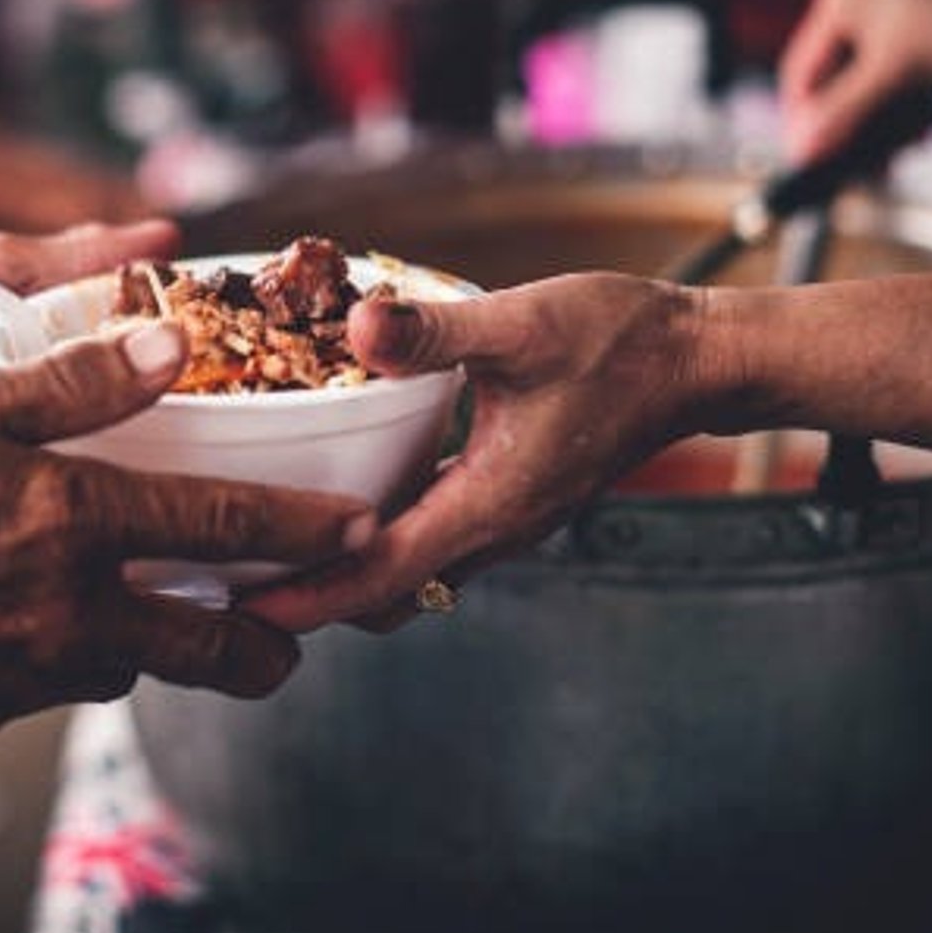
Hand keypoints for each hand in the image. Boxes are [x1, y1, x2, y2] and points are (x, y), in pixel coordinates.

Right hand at [0, 322, 372, 736]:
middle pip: (212, 647)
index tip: (361, 530)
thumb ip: (74, 380)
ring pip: (136, 666)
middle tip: (294, 632)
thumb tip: (171, 345)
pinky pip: (59, 682)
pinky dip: (78, 654)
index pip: (225, 526)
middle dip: (270, 645)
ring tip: (175, 614)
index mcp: (74, 520)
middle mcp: (70, 608)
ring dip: (168, 644)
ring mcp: (29, 671)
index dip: (304, 528)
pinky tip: (49, 618)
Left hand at [243, 276, 705, 632]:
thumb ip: (435, 330)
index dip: (306, 596)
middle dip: (311, 597)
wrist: (696, 360)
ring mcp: (504, 521)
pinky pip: (433, 542)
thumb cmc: (621, 342)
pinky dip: (380, 538)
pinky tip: (346, 491)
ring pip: (409, 575)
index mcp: (488, 503)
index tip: (242, 608)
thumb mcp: (521, 324)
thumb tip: (357, 325)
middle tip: (235, 577)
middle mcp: (493, 529)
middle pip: (383, 594)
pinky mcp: (509, 500)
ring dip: (345, 571)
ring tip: (272, 543)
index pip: (379, 575)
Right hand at [778, 0, 931, 162]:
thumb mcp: (893, 73)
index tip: (808, 158)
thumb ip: (843, 113)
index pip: (802, 74)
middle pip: (832, 95)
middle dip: (855, 130)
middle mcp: (857, 21)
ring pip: (864, 107)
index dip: (803, 120)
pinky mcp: (912, 64)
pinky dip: (908, 125)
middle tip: (867, 162)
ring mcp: (885, 43)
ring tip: (913, 139)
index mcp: (841, 6)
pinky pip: (892, 108)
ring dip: (887, 132)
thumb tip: (802, 149)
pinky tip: (929, 129)